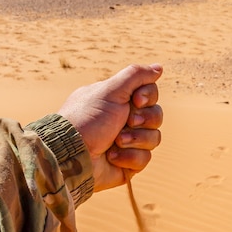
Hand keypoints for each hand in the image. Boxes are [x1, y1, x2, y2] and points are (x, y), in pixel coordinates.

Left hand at [58, 64, 162, 191]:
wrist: (72, 154)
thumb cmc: (88, 119)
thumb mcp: (110, 90)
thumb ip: (136, 76)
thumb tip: (159, 68)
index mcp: (119, 101)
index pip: (150, 94)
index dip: (148, 97)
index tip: (136, 100)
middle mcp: (124, 120)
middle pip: (156, 115)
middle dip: (144, 119)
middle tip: (128, 122)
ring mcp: (127, 143)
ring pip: (154, 138)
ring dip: (135, 139)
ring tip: (116, 142)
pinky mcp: (128, 164)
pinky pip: (145, 158)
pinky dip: (129, 157)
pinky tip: (112, 157)